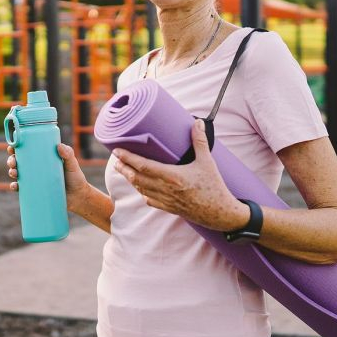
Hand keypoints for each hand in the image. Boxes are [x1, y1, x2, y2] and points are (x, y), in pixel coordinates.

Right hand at [6, 143, 91, 212]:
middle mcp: (37, 168)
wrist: (78, 198)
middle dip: (11, 160)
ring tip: (14, 173)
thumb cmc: (76, 178)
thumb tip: (59, 146)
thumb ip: (69, 154)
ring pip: (18, 174)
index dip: (17, 147)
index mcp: (43, 158)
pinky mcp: (35, 191)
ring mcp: (35, 180)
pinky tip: (14, 186)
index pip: (27, 150)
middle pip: (19, 161)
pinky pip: (21, 189)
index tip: (12, 147)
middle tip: (13, 162)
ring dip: (11, 172)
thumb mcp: (72, 165)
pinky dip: (15, 187)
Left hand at [111, 119, 248, 230]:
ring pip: (141, 189)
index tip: (117, 151)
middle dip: (123, 168)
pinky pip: (150, 200)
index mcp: (172, 176)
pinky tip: (141, 188)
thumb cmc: (214, 187)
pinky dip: (142, 192)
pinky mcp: (170, 208)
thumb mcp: (208, 162)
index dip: (128, 158)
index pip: (143, 166)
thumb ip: (200, 141)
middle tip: (116, 159)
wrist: (220, 213)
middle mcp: (165, 189)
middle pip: (136, 178)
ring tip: (124, 170)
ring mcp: (166, 200)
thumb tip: (197, 123)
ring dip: (130, 179)